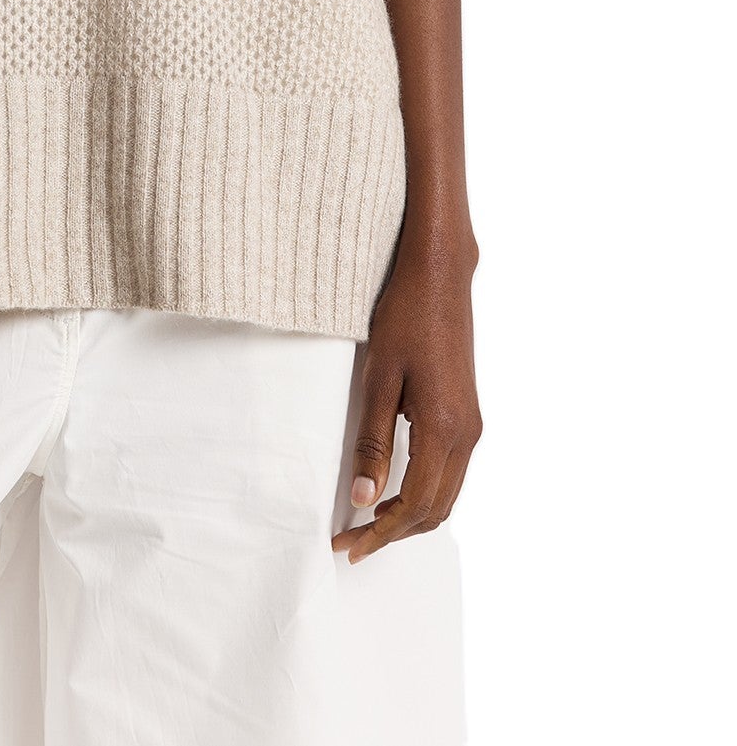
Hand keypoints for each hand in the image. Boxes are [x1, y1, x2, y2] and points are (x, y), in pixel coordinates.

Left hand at [331, 234, 482, 564]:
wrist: (439, 274)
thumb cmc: (404, 316)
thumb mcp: (378, 378)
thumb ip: (373, 441)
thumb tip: (364, 500)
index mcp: (443, 428)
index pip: (415, 505)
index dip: (380, 532)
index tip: (347, 546)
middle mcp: (467, 434)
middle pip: (436, 510)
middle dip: (394, 533)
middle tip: (352, 542)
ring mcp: (472, 424)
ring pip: (447, 495)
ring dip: (411, 516)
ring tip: (369, 522)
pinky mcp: (469, 413)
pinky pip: (451, 472)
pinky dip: (425, 492)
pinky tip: (395, 488)